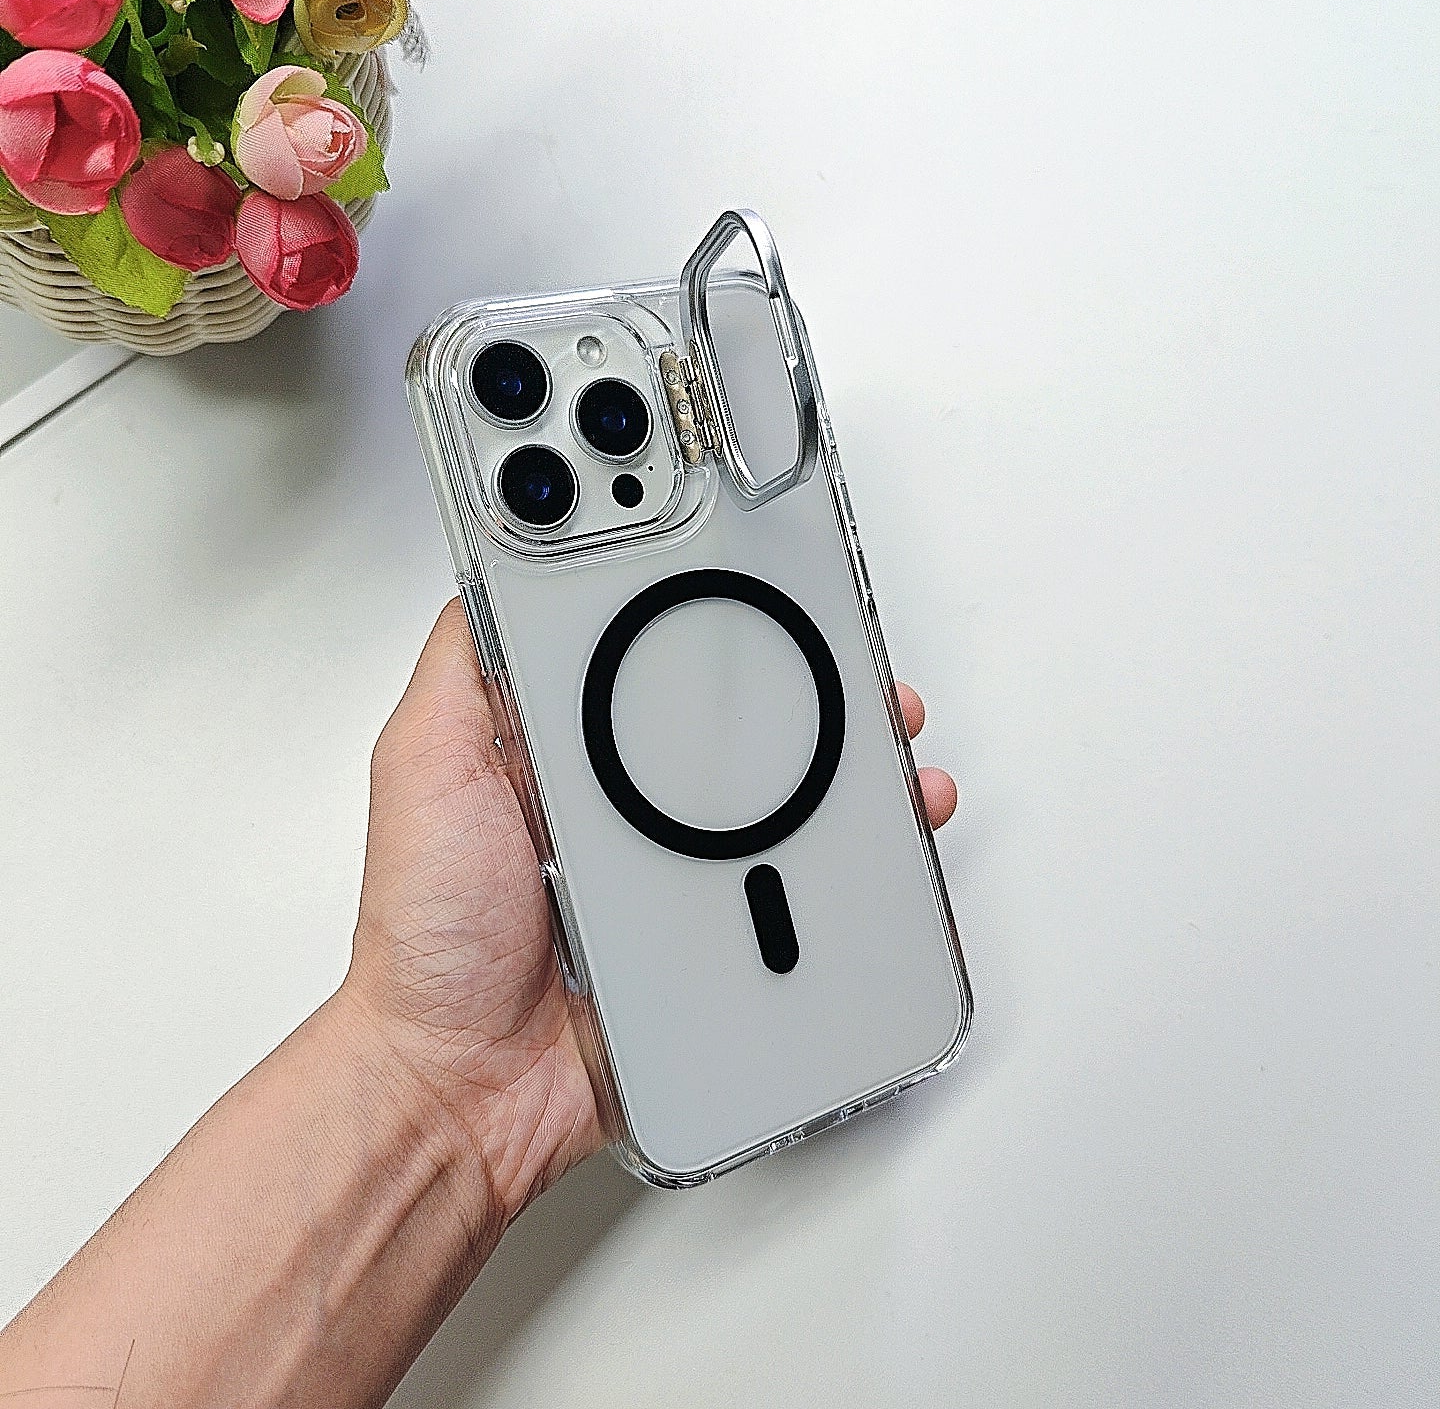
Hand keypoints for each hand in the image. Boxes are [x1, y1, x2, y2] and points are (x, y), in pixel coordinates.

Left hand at [341, 600, 958, 1223]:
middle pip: (734, 717)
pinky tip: (870, 835)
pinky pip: (794, 881)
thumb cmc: (432, 934)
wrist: (467, 1082)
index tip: (750, 559)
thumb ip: (461, 669)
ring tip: (885, 726)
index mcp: (567, 747)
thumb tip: (495, 574)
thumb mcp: (423, 765)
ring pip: (783, 792)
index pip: (646, 649)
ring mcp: (676, 863)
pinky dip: (845, 855)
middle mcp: (627, 797)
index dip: (700, 602)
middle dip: (802, 672)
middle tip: (846, 644)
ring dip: (845, 755)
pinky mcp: (711, 927)